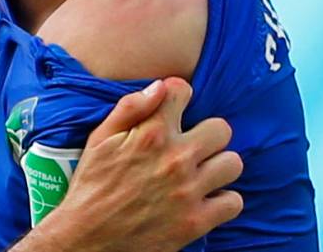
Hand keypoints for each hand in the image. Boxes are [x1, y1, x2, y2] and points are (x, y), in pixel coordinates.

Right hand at [12, 78, 242, 251]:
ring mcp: (189, 190)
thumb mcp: (99, 139)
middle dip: (206, 133)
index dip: (178, 96)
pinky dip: (222, 200)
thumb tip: (160, 86)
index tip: (174, 107)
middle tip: (191, 145)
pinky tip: (204, 197)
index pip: (182, 91)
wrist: (88, 236)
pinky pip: (234, 201)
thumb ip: (130, 107)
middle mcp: (175, 158)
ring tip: (201, 171)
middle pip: (221, 129)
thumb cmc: (92, 184)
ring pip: (233, 163)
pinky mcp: (197, 221)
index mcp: (151, 133)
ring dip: (218, 166)